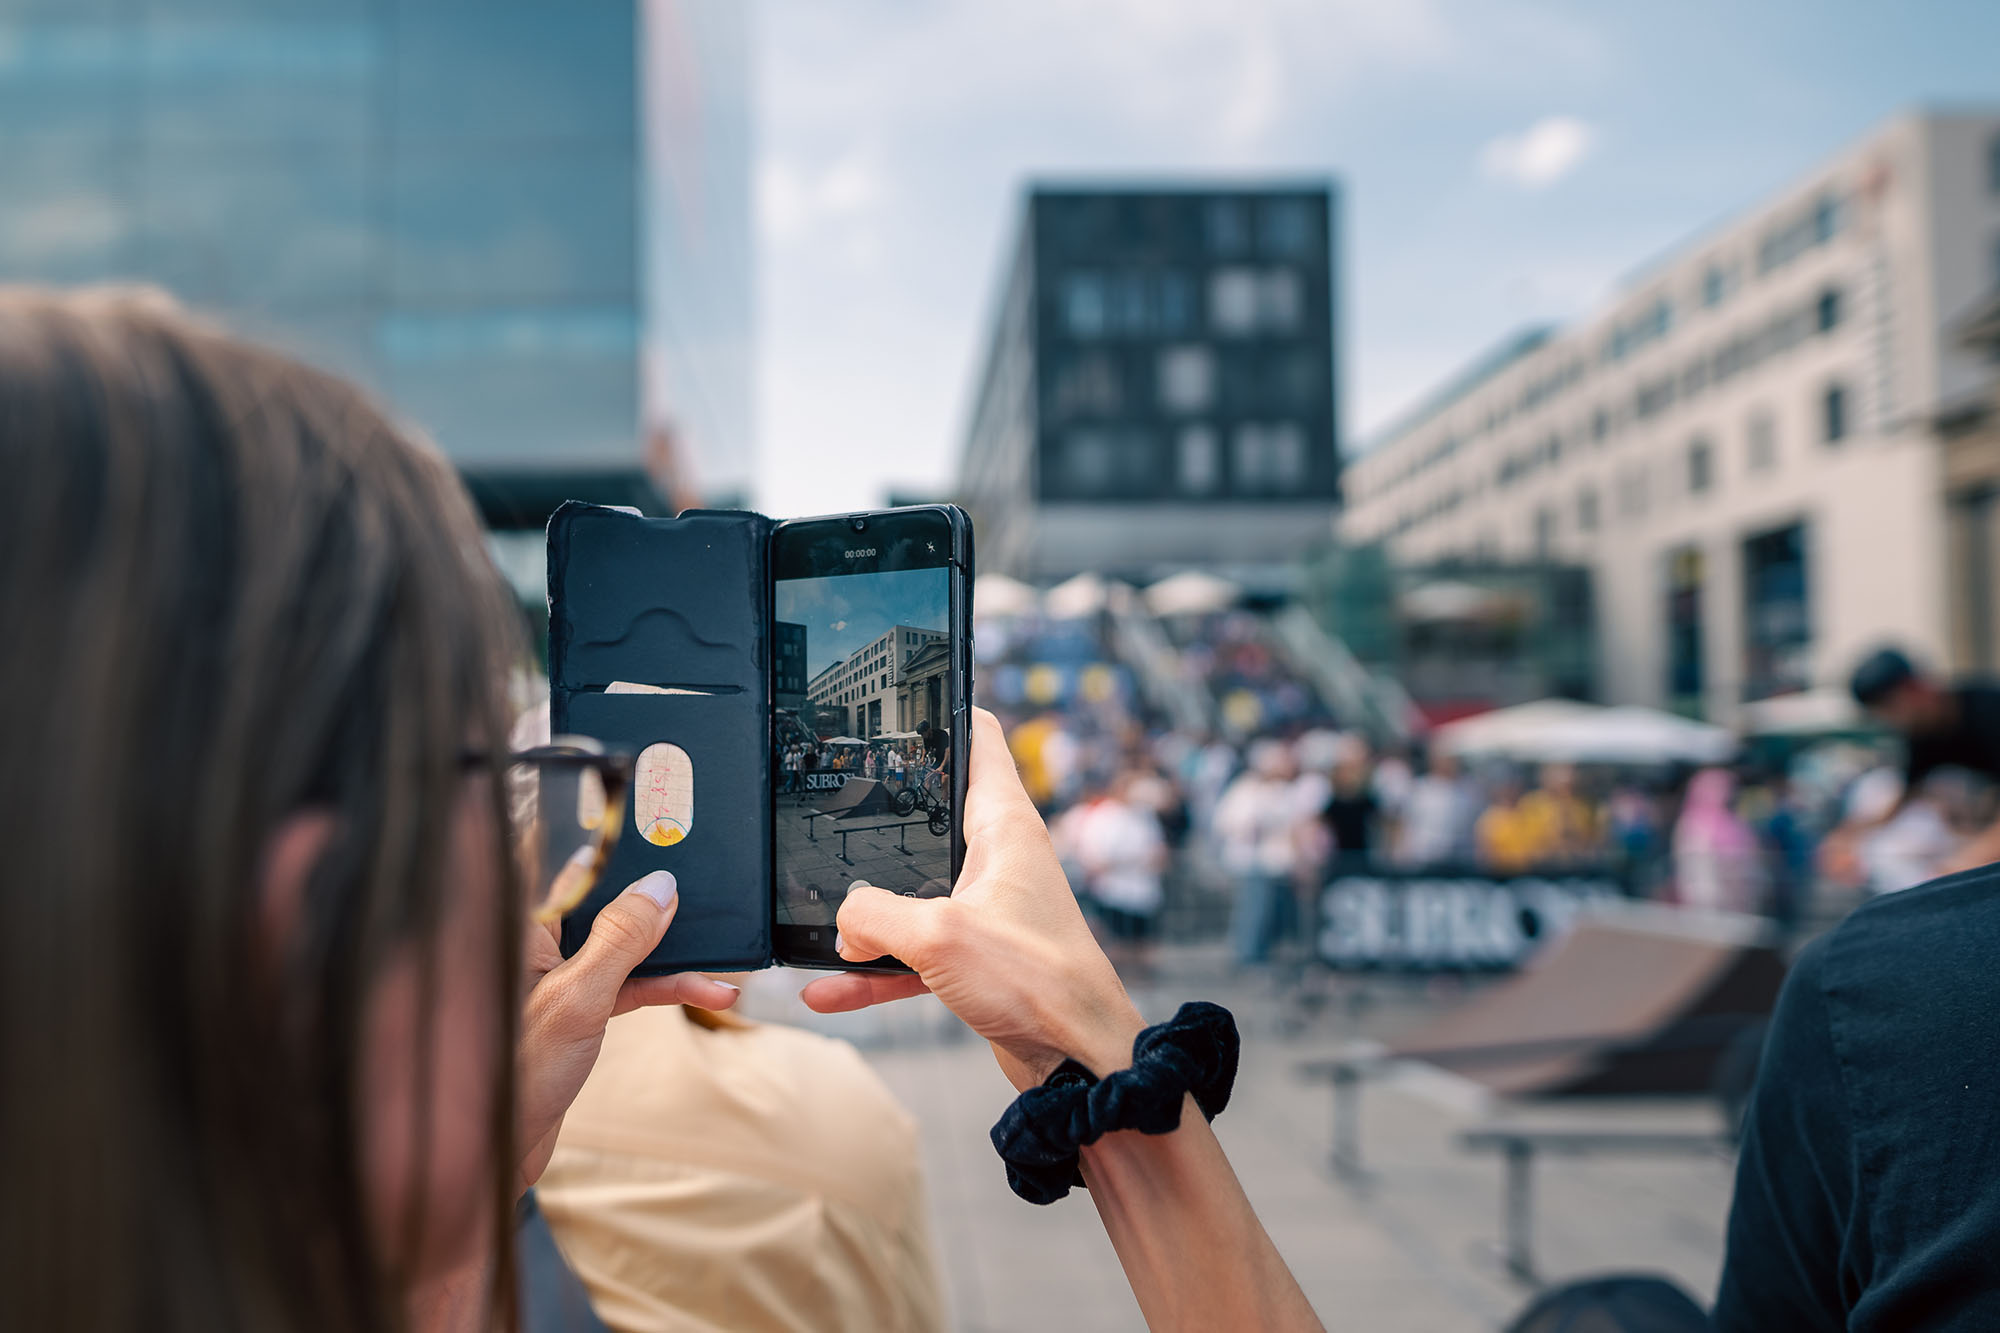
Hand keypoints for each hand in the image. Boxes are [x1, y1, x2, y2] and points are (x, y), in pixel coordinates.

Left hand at [514, 870, 739, 1189]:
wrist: (494, 1151)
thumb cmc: (515, 1072)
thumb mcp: (578, 998)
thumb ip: (620, 939)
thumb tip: (660, 888)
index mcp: (522, 927)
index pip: (575, 868)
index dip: (620, 850)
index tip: (666, 835)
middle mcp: (537, 945)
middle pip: (607, 904)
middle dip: (659, 903)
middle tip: (708, 894)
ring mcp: (559, 978)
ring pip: (625, 947)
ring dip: (674, 955)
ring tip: (722, 963)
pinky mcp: (576, 1009)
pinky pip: (629, 984)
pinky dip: (666, 988)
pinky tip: (706, 993)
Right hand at [800, 708, 1143, 1089]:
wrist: (1078, 1061)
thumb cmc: (1039, 983)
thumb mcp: (938, 936)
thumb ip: (875, 916)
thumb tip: (842, 920)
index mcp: (1005, 826)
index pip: (979, 740)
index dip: (945, 711)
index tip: (908, 695)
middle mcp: (1000, 859)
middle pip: (931, 817)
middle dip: (880, 819)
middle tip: (830, 809)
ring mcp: (988, 909)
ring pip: (914, 895)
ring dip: (867, 915)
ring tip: (816, 927)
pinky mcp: (979, 958)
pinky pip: (914, 953)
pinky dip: (876, 970)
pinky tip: (830, 989)